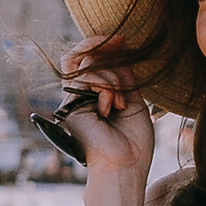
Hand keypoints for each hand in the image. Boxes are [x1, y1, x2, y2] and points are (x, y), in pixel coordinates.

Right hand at [57, 38, 155, 179]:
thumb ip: (123, 76)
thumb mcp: (134, 100)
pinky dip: (105, 86)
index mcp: (94, 98)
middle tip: (121, 42)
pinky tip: (112, 106)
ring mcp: (73, 103)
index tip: (123, 39)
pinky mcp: (71, 107)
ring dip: (111, 78)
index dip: (102, 46)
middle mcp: (80, 99)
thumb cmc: (134, 143)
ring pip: (87, 66)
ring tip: (122, 101)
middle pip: (82, 57)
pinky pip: (84, 78)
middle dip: (103, 47)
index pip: (89, 62)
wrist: (126, 166)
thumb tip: (119, 48)